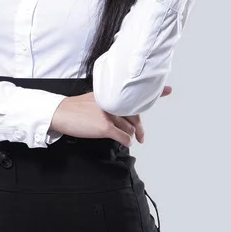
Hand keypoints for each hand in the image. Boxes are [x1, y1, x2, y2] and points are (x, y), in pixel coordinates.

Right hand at [50, 85, 171, 146]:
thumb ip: (110, 102)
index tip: (169, 89)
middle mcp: (112, 101)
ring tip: (127, 139)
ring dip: (130, 135)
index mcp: (111, 93)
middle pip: (135, 115)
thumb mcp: (94, 98)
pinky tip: (125, 142)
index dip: (155, 92)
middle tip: (141, 136)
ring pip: (130, 128)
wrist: (61, 113)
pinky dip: (126, 141)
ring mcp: (109, 114)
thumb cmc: (76, 107)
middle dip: (140, 128)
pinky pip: (123, 137)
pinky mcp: (105, 127)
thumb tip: (121, 113)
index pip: (135, 92)